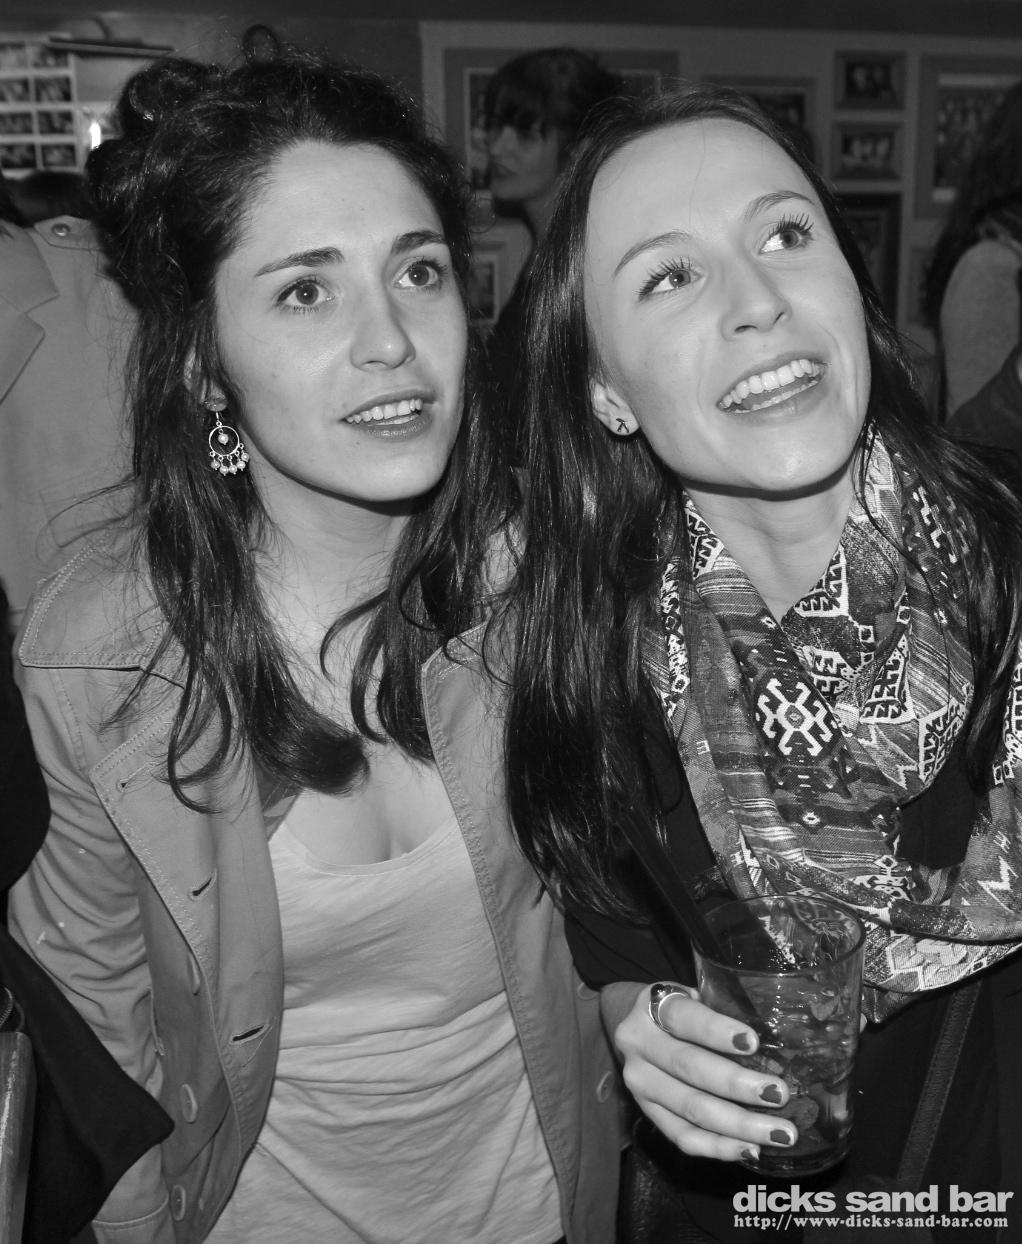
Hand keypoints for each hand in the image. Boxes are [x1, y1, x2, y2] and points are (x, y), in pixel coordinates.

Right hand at [601, 981, 796, 1163]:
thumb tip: (784, 1038)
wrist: (635, 1029)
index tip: (753, 1043)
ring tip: (779, 1132)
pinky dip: (718, 1147)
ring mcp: (639, 1084)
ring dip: (739, 1124)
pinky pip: (683, 1137)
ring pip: (690, 1108)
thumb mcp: (694, 995)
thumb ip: (723, 1010)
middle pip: (689, 1067)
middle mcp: (638, 1045)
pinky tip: (750, 1148)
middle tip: (779, 1094)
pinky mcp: (647, 1113)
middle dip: (737, 1084)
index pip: (683, 1017)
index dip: (716, 1030)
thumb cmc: (682, 1010)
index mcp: (650, 1007)